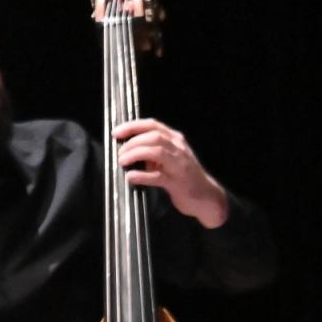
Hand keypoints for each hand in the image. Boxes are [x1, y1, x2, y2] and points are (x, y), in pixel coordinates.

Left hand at [113, 118, 228, 227]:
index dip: (132, 126)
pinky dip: (142, 176)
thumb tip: (126, 151)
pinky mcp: (177, 182)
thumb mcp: (168, 159)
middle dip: (132, 142)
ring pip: (156, 152)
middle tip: (119, 154)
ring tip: (122, 162)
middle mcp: (178, 149)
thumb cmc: (183, 177)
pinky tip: (131, 177)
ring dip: (136, 154)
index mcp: (175, 140)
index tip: (116, 133)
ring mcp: (179, 165)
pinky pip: (158, 176)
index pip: (153, 125)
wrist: (206, 196)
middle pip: (153, 137)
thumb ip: (151, 153)